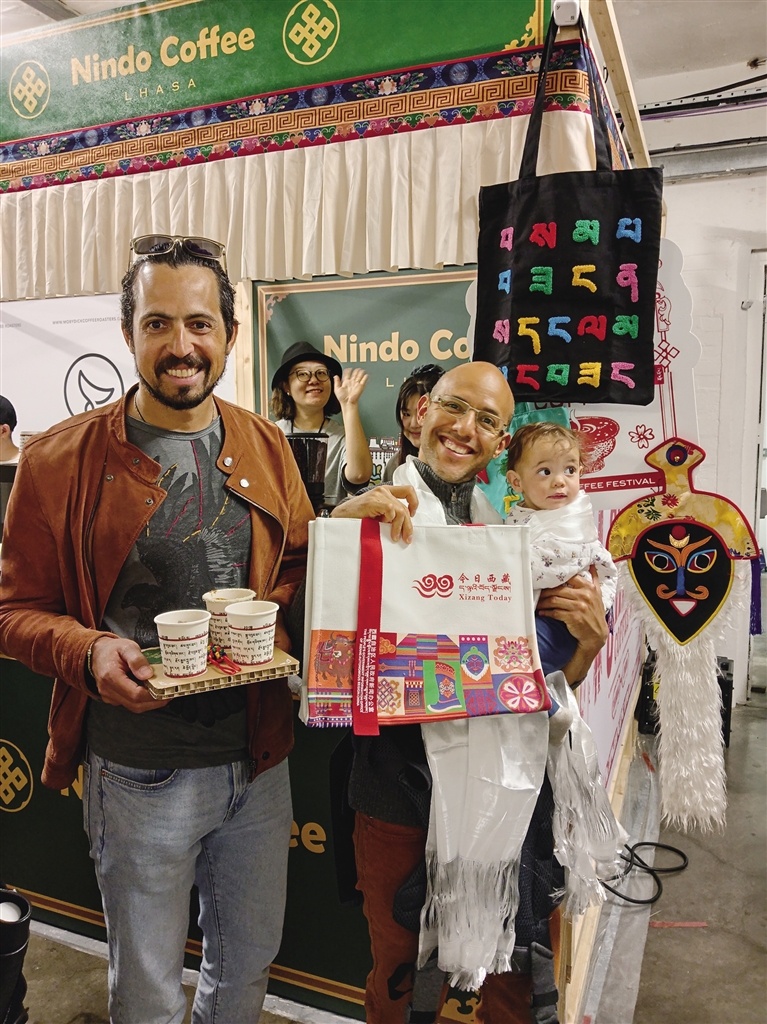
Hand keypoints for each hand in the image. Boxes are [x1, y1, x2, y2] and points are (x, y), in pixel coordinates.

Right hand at [89, 636, 170, 712]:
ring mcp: (109, 696)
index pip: (135, 694)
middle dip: (154, 701)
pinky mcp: (112, 699)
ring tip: (162, 693)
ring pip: (133, 707)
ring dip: (150, 703)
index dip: (152, 695)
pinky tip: (150, 692)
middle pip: (135, 705)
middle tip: (168, 693)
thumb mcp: (127, 647)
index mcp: (111, 676)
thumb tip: (148, 675)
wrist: (97, 654)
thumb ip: (137, 660)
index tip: (165, 690)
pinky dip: (142, 701)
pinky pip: (129, 704)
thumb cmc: (112, 650)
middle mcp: (108, 690)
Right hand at [330, 486, 417, 542]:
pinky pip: (390, 510)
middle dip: (407, 525)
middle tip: (406, 538)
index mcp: (385, 492)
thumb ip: (389, 515)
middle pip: (404, 507)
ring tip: (394, 537)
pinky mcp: (372, 501)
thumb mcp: (377, 515)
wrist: (339, 518)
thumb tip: (404, 527)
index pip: (407, 491)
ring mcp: (378, 495)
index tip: (412, 515)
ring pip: (400, 510)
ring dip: (399, 526)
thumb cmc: (356, 518)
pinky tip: (382, 525)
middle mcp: (383, 491)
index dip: (414, 502)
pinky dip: (389, 520)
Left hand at [334, 368, 367, 406]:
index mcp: (345, 383)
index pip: (347, 375)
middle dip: (355, 371)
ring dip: (360, 373)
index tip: (348, 368)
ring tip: (361, 370)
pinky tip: (366, 375)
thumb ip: (336, 382)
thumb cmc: (342, 398)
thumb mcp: (336, 388)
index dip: (348, 371)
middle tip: (357, 368)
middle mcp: (351, 383)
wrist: (348, 403)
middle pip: (354, 375)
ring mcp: (356, 384)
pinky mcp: (360, 387)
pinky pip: (363, 381)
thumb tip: (335, 376)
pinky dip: (365, 378)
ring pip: (359, 377)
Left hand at [537, 566, 607, 682]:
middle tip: (537, 594)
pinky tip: (542, 612)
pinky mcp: (574, 618)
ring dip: (543, 602)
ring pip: (555, 600)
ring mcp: (579, 607)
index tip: (547, 581)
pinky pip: (555, 612)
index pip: (569, 577)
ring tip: (537, 604)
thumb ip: (593, 579)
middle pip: (558, 589)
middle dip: (545, 592)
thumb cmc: (595, 614)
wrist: (596, 635)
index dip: (556, 579)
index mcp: (590, 588)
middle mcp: (585, 596)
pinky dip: (547, 612)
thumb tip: (591, 564)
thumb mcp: (598, 595)